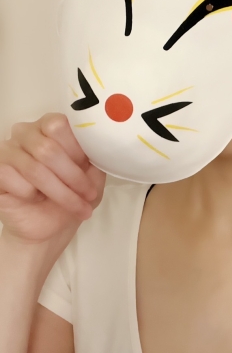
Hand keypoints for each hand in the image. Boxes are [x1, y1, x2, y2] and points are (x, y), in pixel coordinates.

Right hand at [0, 113, 105, 246]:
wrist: (50, 227)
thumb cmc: (72, 194)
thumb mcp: (93, 174)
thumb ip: (94, 154)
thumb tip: (101, 142)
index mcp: (49, 125)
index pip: (59, 125)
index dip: (77, 150)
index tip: (90, 169)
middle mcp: (25, 132)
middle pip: (47, 149)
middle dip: (73, 177)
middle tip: (88, 194)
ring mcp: (7, 150)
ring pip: (34, 168)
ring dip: (61, 193)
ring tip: (77, 207)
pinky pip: (13, 179)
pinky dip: (31, 195)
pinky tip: (36, 199)